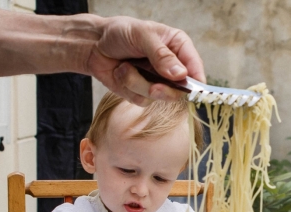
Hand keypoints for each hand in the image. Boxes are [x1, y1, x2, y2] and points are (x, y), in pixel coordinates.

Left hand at [87, 16, 204, 105]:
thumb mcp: (142, 35)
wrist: (93, 44)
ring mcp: (158, 81)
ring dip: (138, 83)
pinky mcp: (143, 92)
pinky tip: (121, 73)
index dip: (196, 83)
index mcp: (179, 47)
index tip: (192, 91)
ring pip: (159, 96)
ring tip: (125, 66)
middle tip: (154, 88)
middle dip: (164, 90)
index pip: (196, 68)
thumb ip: (161, 55)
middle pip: (181, 90)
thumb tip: (180, 75)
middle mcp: (172, 67)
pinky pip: (142, 100)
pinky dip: (128, 87)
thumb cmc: (120, 32)